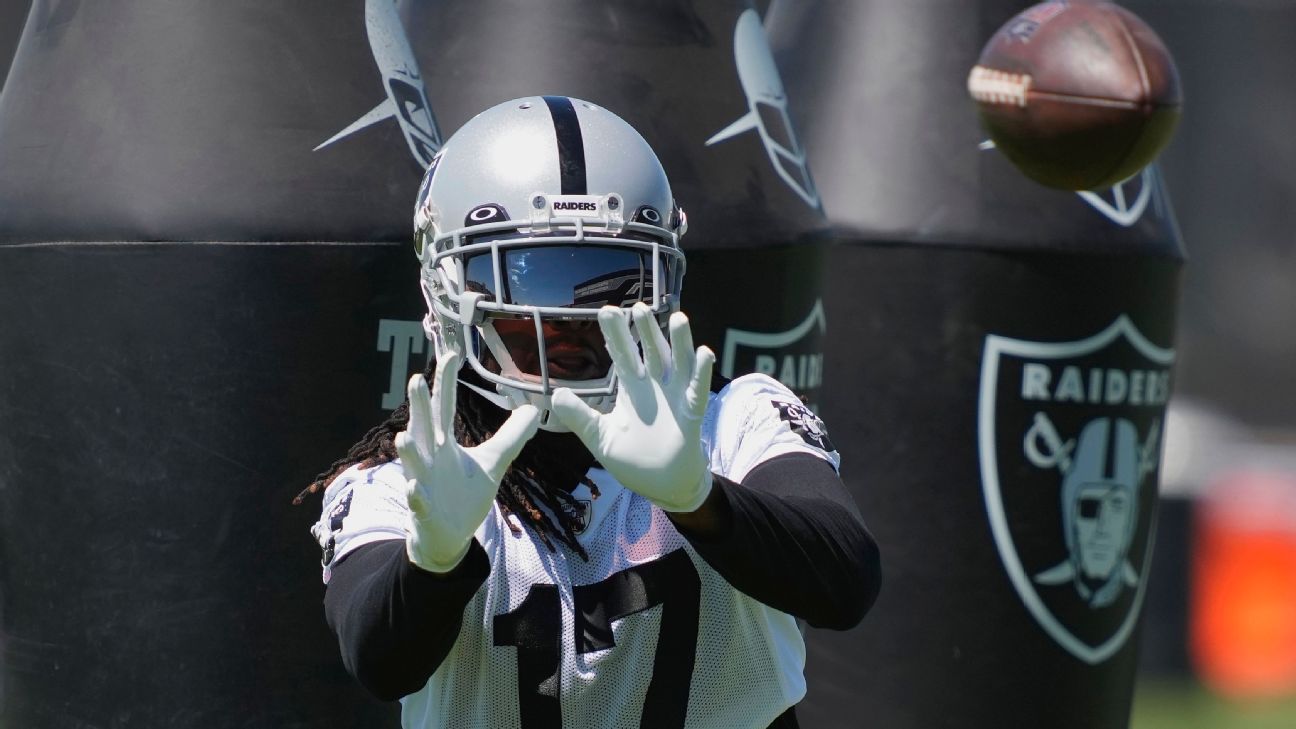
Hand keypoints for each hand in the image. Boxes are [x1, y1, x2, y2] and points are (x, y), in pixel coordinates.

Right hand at [395, 352, 539, 571]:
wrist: (447, 535)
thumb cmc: (464, 495)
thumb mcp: (492, 462)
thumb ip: (511, 437)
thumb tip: (533, 412)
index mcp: (444, 443)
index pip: (444, 407)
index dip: (446, 383)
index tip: (450, 354)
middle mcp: (430, 458)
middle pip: (424, 427)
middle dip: (419, 406)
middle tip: (414, 380)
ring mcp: (423, 483)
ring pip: (413, 463)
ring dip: (409, 451)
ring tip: (403, 436)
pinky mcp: (423, 509)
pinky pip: (417, 500)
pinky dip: (415, 494)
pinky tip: (413, 486)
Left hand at [550, 303, 714, 511]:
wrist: (663, 486)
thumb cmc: (633, 459)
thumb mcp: (600, 438)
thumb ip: (580, 417)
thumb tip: (554, 395)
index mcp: (632, 390)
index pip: (622, 356)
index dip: (616, 335)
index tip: (607, 311)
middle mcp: (655, 387)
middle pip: (651, 352)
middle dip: (645, 330)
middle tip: (637, 306)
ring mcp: (675, 397)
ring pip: (678, 364)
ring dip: (679, 342)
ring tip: (678, 318)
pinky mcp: (691, 414)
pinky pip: (697, 390)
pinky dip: (701, 373)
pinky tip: (703, 354)